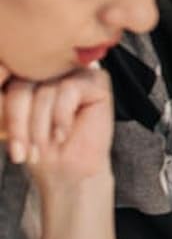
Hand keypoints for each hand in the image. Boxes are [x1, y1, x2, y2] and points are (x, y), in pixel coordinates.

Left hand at [0, 66, 114, 184]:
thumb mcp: (9, 120)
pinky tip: (63, 135)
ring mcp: (73, 71)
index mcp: (24, 71)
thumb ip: (7, 96)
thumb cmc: (41, 148)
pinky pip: (68, 90)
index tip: (6, 138)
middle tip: (20, 153)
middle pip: (21, 84)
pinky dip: (61, 117)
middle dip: (16, 121)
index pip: (3, 74)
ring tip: (42, 148)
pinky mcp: (95, 80)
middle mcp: (49, 67)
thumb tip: (0, 71)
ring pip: (44, 90)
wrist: (71, 171)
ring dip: (39, 126)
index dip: (1, 105)